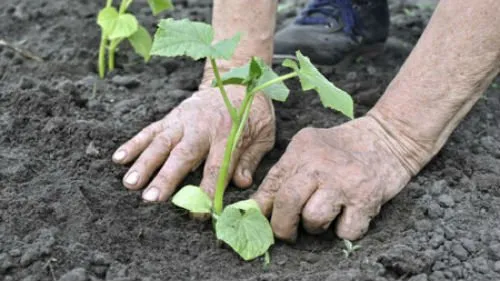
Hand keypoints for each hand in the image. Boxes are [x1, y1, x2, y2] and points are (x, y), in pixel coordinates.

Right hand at [112, 85, 274, 201]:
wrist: (236, 79)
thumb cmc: (252, 112)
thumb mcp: (264, 134)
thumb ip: (251, 159)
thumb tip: (242, 184)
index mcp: (228, 134)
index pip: (217, 167)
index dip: (208, 191)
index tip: (199, 213)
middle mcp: (202, 127)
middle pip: (183, 155)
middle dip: (166, 178)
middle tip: (151, 199)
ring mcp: (183, 121)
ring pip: (161, 143)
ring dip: (144, 163)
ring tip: (129, 184)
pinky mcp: (171, 117)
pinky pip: (150, 130)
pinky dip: (134, 143)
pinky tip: (119, 159)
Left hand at [252, 116, 411, 240]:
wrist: (387, 139)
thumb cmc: (342, 149)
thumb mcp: (309, 149)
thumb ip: (286, 173)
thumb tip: (258, 207)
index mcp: (301, 151)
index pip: (271, 185)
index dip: (261, 209)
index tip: (262, 221)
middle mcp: (320, 165)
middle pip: (287, 203)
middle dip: (282, 226)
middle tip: (288, 232)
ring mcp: (344, 182)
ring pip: (313, 220)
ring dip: (315, 227)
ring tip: (324, 216)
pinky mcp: (366, 199)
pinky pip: (345, 232)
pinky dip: (344, 231)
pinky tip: (348, 216)